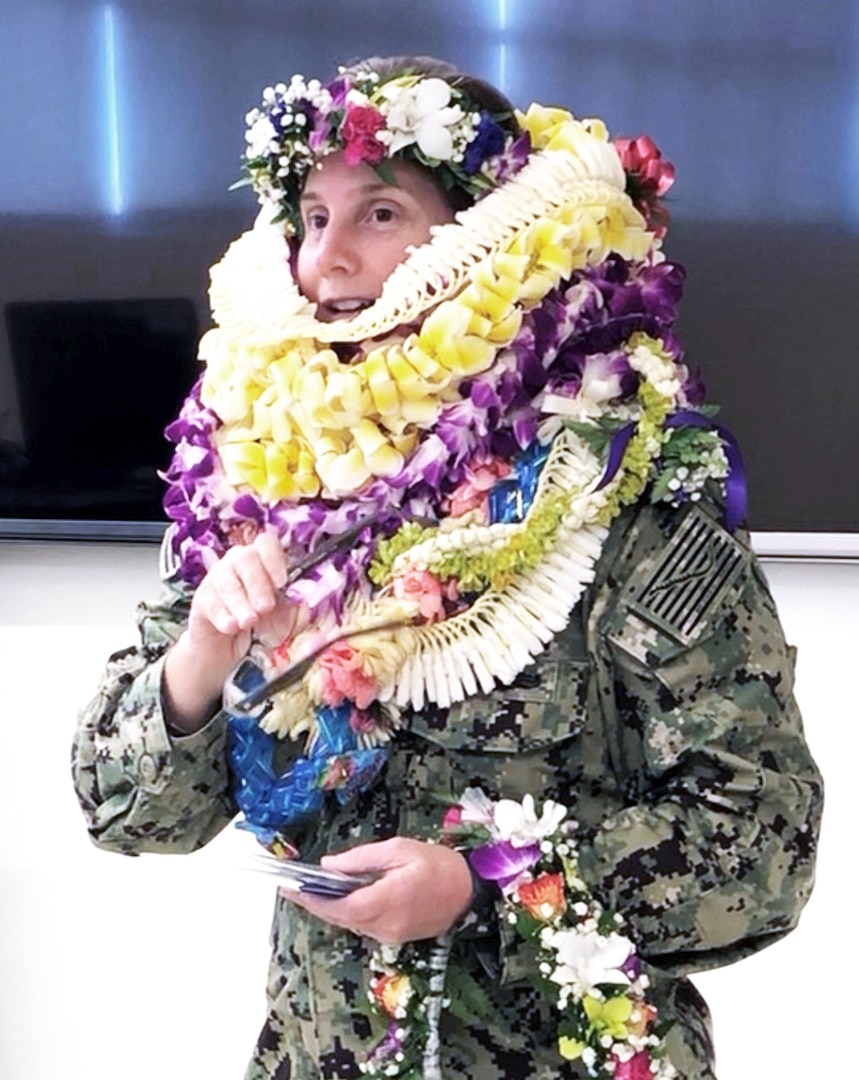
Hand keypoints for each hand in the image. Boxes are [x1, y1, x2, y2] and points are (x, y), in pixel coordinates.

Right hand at [163, 533, 302, 731]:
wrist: (226, 648)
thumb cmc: (260, 626)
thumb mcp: (283, 618)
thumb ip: (295, 608)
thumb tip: (307, 599)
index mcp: (261, 561)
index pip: (265, 544)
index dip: (274, 558)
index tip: (282, 581)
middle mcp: (236, 564)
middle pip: (244, 558)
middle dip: (257, 583)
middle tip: (266, 607)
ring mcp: (216, 580)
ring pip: (226, 582)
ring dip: (241, 603)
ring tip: (249, 622)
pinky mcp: (202, 600)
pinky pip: (211, 603)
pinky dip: (223, 616)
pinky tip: (231, 627)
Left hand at [282, 838, 473, 944]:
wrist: (469, 891)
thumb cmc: (437, 863)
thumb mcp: (399, 849)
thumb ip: (361, 858)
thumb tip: (328, 865)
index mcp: (386, 900)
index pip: (340, 906)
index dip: (312, 899)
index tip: (290, 888)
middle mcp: (385, 924)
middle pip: (340, 918)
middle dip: (315, 904)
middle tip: (292, 889)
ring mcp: (390, 935)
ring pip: (350, 924)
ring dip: (331, 909)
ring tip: (311, 890)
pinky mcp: (395, 937)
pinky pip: (364, 926)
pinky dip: (349, 913)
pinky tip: (341, 898)